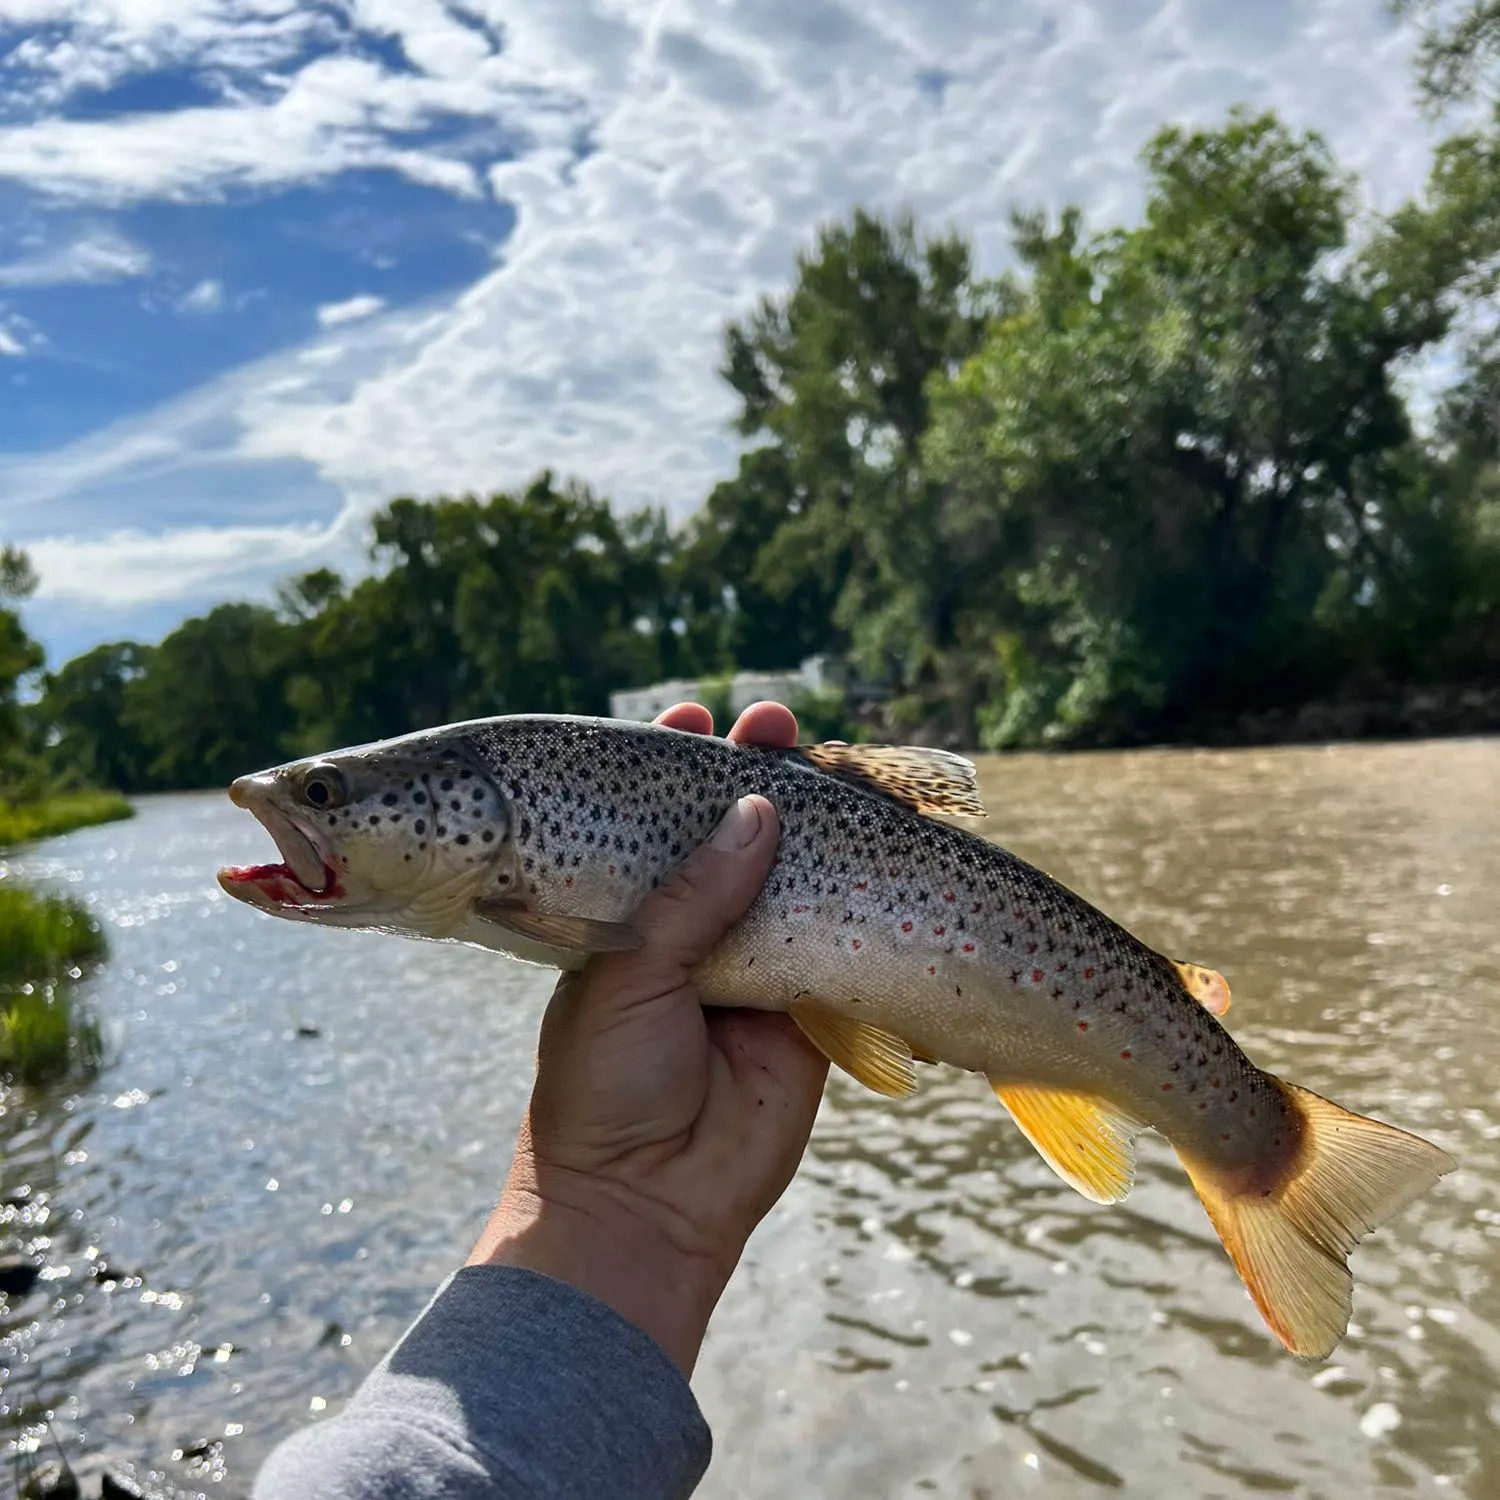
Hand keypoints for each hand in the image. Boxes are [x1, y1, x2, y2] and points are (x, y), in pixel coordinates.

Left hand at [468, 701, 828, 1373]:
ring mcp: (757, 968)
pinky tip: (879, 844)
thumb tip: (756, 814)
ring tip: (836, 763)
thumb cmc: (605, 1088)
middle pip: (739, 839)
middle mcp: (696, 934)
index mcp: (633, 919)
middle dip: (762, 781)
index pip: (660, 826)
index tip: (698, 719)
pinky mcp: (811, 1010)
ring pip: (796, 880)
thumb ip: (693, 899)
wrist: (645, 1207)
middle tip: (778, 726)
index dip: (682, 771)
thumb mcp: (630, 978)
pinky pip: (842, 944)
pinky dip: (864, 900)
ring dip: (818, 825)